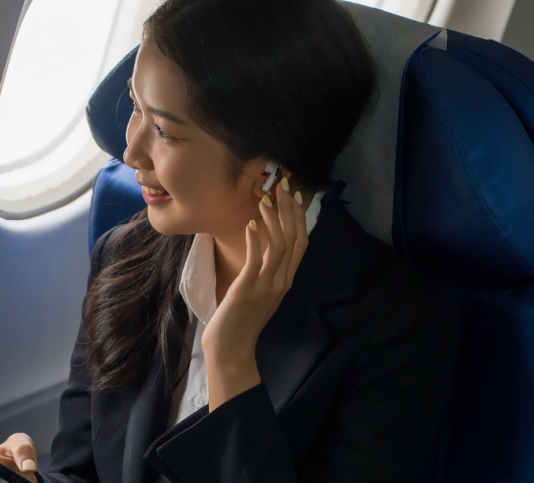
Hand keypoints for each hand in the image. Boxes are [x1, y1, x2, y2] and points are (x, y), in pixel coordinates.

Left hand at [200, 177, 307, 408]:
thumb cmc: (241, 318)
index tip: (295, 194)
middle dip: (290, 210)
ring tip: (265, 200)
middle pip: (293, 239)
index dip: (300, 217)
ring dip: (273, 220)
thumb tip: (263, 241)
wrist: (232, 348)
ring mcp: (267, 286)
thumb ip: (266, 268)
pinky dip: (255, 241)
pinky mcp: (248, 290)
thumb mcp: (260, 290)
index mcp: (285, 280)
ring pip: (279, 247)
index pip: (301, 242)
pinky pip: (256, 261)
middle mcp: (281, 281)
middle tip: (284, 185)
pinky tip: (251, 224)